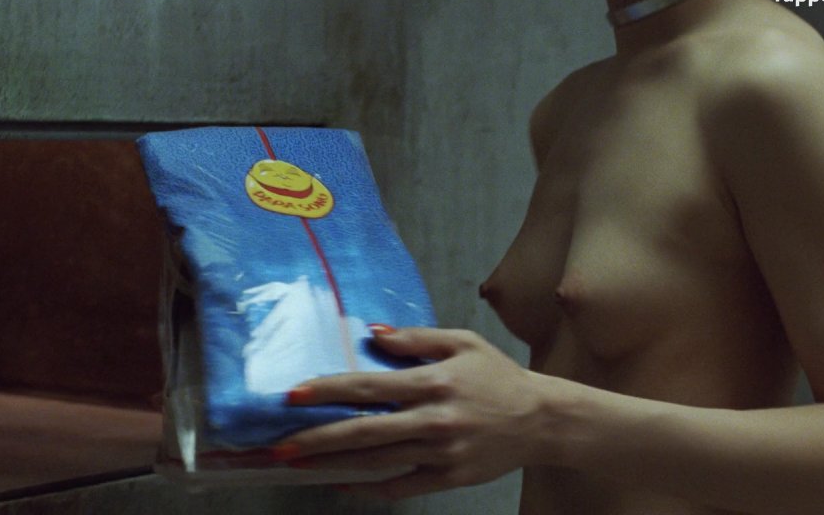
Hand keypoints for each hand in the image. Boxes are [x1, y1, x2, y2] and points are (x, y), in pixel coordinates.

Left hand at [276, 327, 548, 498]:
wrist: (543, 420)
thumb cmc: (499, 377)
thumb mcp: (463, 343)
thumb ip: (416, 338)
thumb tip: (373, 335)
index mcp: (433, 382)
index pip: (370, 386)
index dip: (329, 390)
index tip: (294, 393)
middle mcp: (434, 420)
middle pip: (365, 431)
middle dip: (318, 438)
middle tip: (280, 445)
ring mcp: (441, 453)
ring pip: (376, 461)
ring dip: (333, 464)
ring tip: (298, 463)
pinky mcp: (449, 478)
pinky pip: (401, 487)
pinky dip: (368, 488)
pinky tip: (341, 484)